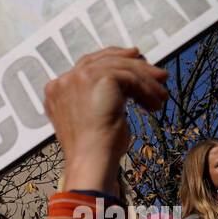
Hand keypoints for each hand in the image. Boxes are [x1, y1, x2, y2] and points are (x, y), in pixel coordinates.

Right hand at [44, 47, 167, 196]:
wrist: (91, 160)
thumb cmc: (92, 149)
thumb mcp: (91, 116)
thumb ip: (97, 95)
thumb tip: (126, 81)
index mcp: (56, 91)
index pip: (87, 65)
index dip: (113, 59)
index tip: (134, 58)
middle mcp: (63, 81)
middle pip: (105, 61)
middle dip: (135, 66)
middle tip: (157, 75)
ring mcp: (77, 78)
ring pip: (121, 69)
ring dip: (146, 82)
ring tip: (161, 96)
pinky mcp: (96, 77)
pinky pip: (130, 76)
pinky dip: (146, 89)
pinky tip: (154, 103)